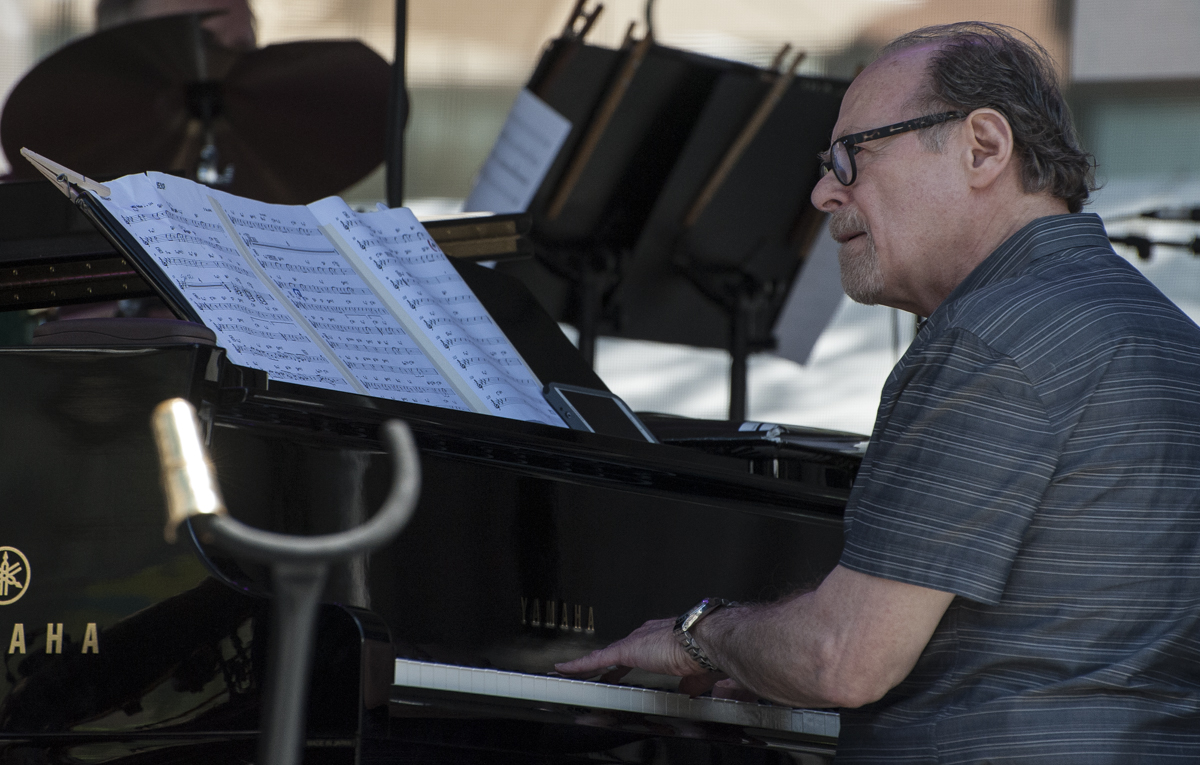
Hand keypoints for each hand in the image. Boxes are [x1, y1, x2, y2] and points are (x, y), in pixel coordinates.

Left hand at [554, 617, 717, 693]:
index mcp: (663, 640)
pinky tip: (564, 669)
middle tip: (597, 675)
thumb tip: (689, 690)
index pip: (641, 651)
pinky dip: (578, 665)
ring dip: (587, 665)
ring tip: (571, 672)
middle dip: (607, 665)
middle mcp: (646, 635)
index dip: (630, 661)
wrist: (704, 641)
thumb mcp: (696, 673)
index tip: (624, 668)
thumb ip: (690, 682)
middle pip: (619, 652)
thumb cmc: (706, 653)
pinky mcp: (625, 649)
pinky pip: (596, 659)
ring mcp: (635, 642)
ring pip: (603, 655)